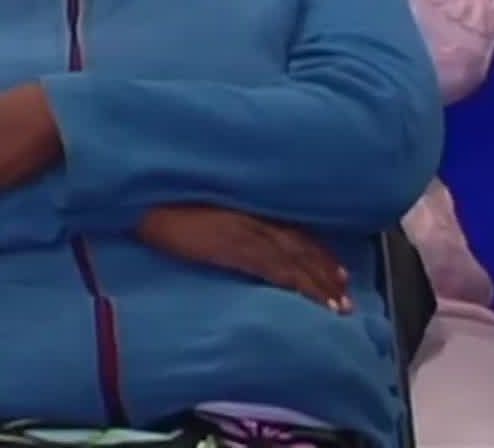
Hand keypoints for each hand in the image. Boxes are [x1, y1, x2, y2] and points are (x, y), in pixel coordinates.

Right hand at [137, 204, 351, 312]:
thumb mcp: (206, 200)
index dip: (319, 252)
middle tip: (346, 297)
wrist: (147, 187)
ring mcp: (248, 231)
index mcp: (251, 206)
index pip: (295, 232)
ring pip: (295, 260)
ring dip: (319, 284)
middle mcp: (257, 217)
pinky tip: (308, 298)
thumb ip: (228, 215)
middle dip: (326, 273)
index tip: (338, 271)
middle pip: (303, 247)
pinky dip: (296, 283)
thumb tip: (236, 235)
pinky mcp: (233, 245)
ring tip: (338, 306)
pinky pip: (273, 268)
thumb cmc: (168, 192)